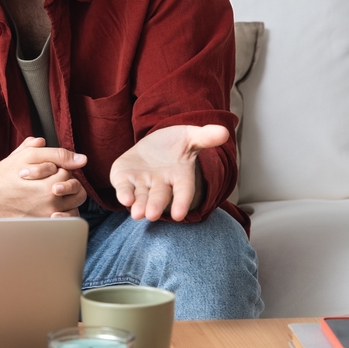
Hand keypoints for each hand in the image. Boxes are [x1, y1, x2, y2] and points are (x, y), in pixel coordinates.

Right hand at [0, 137, 87, 217]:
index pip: (69, 174)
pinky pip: (63, 224)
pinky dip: (63, 217)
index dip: (60, 168)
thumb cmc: (5, 175)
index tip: (49, 170)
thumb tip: (81, 159)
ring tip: (52, 195)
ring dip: (67, 201)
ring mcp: (45, 219)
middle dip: (66, 184)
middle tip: (51, 182)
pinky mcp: (39, 229)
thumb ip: (55, 153)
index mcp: (48, 186)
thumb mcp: (27, 155)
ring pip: (73, 210)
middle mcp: (48, 206)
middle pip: (75, 192)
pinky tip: (51, 208)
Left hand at [110, 124, 228, 222]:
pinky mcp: (124, 178)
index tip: (178, 215)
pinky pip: (124, 187)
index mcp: (180, 177)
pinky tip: (124, 199)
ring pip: (141, 197)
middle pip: (160, 197)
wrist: (153, 145)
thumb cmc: (175, 144)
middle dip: (156, 205)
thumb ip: (205, 136)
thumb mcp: (190, 137)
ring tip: (137, 213)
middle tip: (152, 215)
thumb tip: (224, 132)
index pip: (183, 191)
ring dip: (139, 205)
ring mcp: (142, 183)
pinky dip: (124, 193)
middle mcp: (161, 185)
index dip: (181, 202)